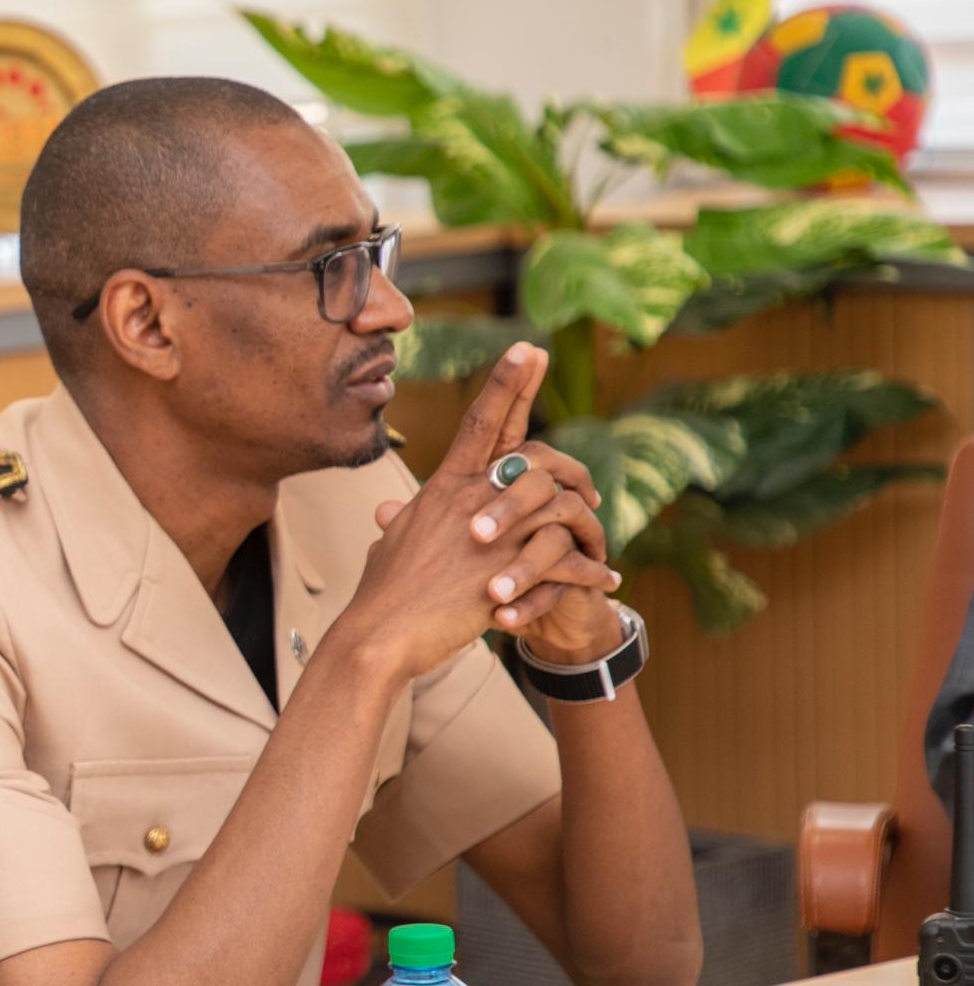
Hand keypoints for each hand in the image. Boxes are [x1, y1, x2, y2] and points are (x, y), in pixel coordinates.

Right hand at [342, 344, 619, 682]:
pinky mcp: (508, 573)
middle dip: (569, 461)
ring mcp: (491, 536)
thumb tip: (391, 510)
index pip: (481, 422)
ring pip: (558, 503)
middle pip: (532, 455)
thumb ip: (399, 520)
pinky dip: (590, 570)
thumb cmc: (380, 594)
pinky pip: (568, 560)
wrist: (380, 636)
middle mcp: (471, 502)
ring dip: (587, 522)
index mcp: (444, 489)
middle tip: (587, 484)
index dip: (506, 383)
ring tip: (598, 539)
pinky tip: (605, 580)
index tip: (529, 349)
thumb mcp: (388, 544)